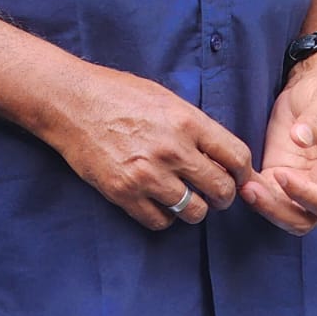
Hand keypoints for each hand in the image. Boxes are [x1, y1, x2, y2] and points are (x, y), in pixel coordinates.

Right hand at [42, 63, 256, 231]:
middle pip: (220, 189)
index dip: (243, 172)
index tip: (239, 177)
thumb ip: (194, 125)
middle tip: (213, 193)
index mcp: (187, 121)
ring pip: (194, 212)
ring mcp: (148, 175)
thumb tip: (220, 152)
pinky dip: (164, 216)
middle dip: (222, 195)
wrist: (72, 102)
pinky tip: (157, 201)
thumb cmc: (118, 93)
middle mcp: (172, 150)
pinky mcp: (124, 193)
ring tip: (183, 196)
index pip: (236, 157)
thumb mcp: (164, 98)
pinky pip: (160, 221)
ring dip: (193, 207)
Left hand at [240, 52, 316, 234]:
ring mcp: (302, 184)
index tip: (282, 174)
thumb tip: (301, 138)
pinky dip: (255, 194)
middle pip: (304, 218)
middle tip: (254, 189)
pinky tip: (240, 179)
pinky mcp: (280, 176)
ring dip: (264, 206)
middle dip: (278, 210)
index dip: (305, 194)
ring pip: (284, 215)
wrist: (312, 85)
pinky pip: (268, 197)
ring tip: (244, 186)